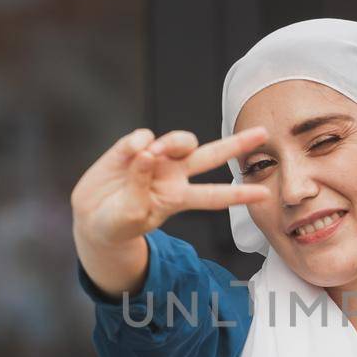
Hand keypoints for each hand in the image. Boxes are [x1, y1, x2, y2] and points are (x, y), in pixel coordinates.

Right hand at [71, 123, 272, 250]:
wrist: (91, 216)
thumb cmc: (116, 223)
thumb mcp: (129, 215)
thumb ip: (139, 186)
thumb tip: (148, 152)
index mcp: (178, 198)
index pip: (215, 196)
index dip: (239, 195)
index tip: (264, 194)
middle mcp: (173, 175)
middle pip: (210, 156)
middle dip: (236, 145)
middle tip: (262, 133)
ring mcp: (155, 158)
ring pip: (180, 141)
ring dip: (174, 142)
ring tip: (153, 153)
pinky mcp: (132, 147)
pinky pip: (143, 137)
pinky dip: (137, 143)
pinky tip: (129, 154)